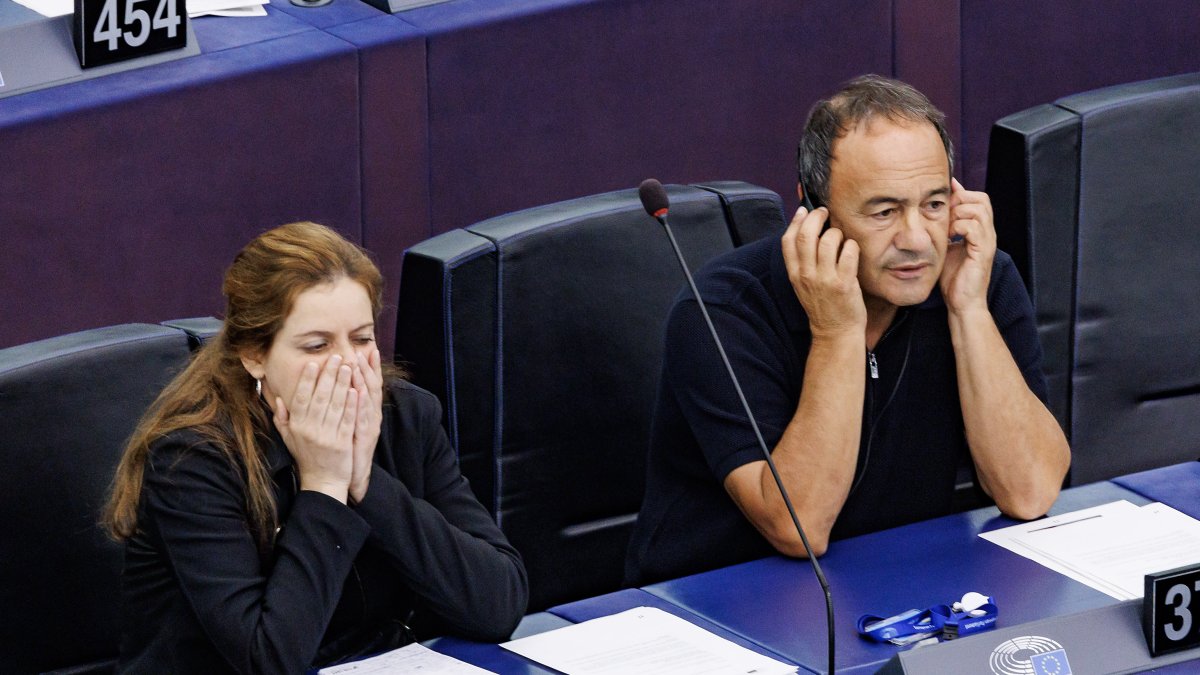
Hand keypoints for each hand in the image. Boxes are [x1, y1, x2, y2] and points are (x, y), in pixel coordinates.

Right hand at [274, 355, 356, 502]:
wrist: (323, 482)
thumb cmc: (306, 456)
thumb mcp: (289, 438)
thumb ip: (282, 418)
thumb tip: (277, 398)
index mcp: (297, 426)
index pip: (301, 398)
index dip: (307, 380)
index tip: (313, 363)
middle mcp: (310, 430)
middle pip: (319, 397)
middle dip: (328, 375)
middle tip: (336, 357)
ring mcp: (326, 437)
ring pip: (335, 405)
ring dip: (342, 384)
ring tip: (348, 367)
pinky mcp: (342, 444)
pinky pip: (347, 420)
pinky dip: (352, 405)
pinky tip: (357, 390)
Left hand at [348, 349, 382, 503]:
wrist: (353, 475)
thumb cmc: (346, 449)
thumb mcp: (344, 425)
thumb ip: (340, 408)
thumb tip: (340, 389)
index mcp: (364, 411)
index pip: (367, 384)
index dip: (368, 367)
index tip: (366, 348)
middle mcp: (370, 415)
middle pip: (372, 387)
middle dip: (369, 367)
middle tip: (366, 348)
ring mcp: (369, 425)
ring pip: (369, 399)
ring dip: (365, 380)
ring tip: (361, 363)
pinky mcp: (364, 436)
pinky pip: (362, 418)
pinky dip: (361, 405)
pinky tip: (359, 392)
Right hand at [781, 206, 866, 339]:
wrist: (834, 332)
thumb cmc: (822, 305)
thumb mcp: (803, 284)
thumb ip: (803, 261)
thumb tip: (807, 230)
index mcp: (794, 274)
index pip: (788, 241)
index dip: (795, 221)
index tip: (804, 211)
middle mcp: (807, 275)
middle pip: (806, 236)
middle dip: (816, 217)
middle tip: (824, 213)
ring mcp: (825, 280)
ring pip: (829, 240)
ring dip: (837, 232)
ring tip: (840, 238)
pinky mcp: (844, 283)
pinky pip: (849, 252)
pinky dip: (852, 245)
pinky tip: (851, 250)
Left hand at [939, 178, 995, 313]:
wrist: (962, 302)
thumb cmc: (954, 278)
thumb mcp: (946, 247)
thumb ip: (945, 230)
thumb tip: (935, 214)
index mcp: (981, 230)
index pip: (979, 199)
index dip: (961, 194)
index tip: (943, 199)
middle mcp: (988, 233)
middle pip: (982, 199)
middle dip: (960, 200)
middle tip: (944, 214)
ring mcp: (987, 242)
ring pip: (978, 210)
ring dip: (958, 213)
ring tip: (946, 227)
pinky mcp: (982, 253)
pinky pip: (974, 228)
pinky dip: (959, 227)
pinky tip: (949, 236)